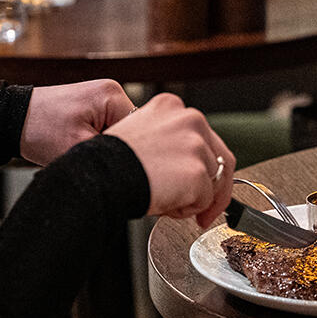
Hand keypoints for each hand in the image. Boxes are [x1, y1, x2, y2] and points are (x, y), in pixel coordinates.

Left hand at [20, 79, 134, 164]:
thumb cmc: (37, 129)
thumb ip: (114, 155)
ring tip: (85, 145)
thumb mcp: (79, 148)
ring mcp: (104, 96)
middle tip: (94, 153)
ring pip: (122, 130)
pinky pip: (111, 125)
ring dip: (108, 142)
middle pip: (134, 129)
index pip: (142, 130)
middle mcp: (112, 91)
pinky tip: (84, 140)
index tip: (111, 159)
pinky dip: (101, 137)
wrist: (11, 120)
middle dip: (118, 145)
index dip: (129, 150)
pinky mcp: (96, 104)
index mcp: (113, 95)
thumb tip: (137, 162)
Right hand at [105, 93, 234, 226]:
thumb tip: (187, 165)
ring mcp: (196, 145)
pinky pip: (205, 201)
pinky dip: (187, 210)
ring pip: (213, 182)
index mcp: (172, 107)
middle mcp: (190, 119)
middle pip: (220, 159)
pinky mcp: (198, 172)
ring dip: (194, 199)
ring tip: (165, 200)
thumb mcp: (140, 135)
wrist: (97, 176)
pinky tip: (164, 204)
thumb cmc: (110, 163)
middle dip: (212, 188)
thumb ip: (169, 141)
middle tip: (200, 209)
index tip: (197, 181)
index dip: (203, 164)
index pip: (204, 137)